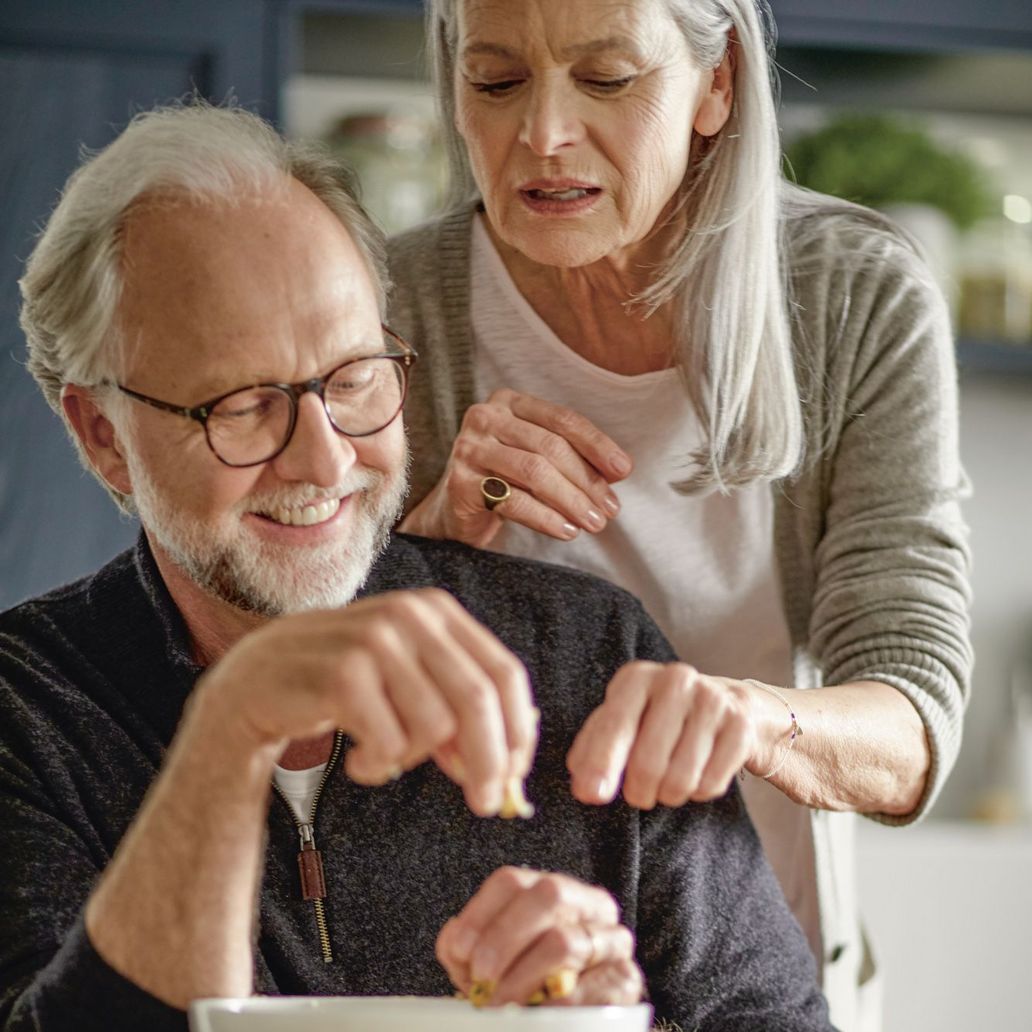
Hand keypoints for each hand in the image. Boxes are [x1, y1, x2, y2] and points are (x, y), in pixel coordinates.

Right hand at [192, 589, 536, 815]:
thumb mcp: (409, 686)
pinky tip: (358, 762)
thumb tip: (512, 758)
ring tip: (382, 757)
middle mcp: (409, 614)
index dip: (518, 731)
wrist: (255, 685)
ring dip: (413, 760)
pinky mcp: (342, 673)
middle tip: (484, 803)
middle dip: (489, 762)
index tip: (515, 776)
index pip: (504, 673)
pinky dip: (379, 766)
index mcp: (435, 610)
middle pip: (478, 702)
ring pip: (435, 726)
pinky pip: (390, 743)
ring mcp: (374, 639)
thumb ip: (459, 709)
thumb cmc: (342, 688)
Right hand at [399, 388, 631, 547]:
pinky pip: (512, 500)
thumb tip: (618, 470)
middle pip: (550, 446)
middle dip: (587, 480)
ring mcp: (469, 448)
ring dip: (571, 500)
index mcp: (509, 402)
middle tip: (610, 509)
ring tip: (593, 523)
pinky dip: (545, 517)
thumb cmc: (504, 480)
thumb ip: (572, 456)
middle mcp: (485, 417)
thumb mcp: (538, 458)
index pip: (562, 419)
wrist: (454, 511)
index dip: (597, 445)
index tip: (623, 471)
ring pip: (534, 472)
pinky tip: (566, 530)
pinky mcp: (460, 482)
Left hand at [436, 867, 643, 1006]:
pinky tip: (532, 1014)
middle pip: (547, 895)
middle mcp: (588, 905)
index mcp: (552, 891)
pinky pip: (584, 988)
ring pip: (563, 941)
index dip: (481, 914)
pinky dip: (550, 1005)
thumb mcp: (490, 963)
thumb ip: (465, 948)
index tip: (461, 951)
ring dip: (521, 978)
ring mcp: (612, 940)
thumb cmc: (525, 986)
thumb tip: (455, 940)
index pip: (511, 881)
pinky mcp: (624, 981)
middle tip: (481, 975)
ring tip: (498, 1004)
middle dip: (505, 936)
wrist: (574, 1024)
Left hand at [567, 662, 764, 807]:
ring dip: (668, 794)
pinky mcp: (740, 726)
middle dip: (638, 792)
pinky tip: (697, 775)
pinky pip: (709, 784)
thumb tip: (585, 787)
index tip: (592, 795)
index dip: (601, 763)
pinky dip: (697, 792)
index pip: (615, 725)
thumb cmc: (660, 717)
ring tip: (667, 784)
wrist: (728, 704)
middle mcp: (675, 680)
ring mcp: (711, 701)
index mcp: (637, 677)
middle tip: (639, 795)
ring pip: (680, 779)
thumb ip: (595, 749)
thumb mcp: (624, 721)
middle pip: (646, 762)